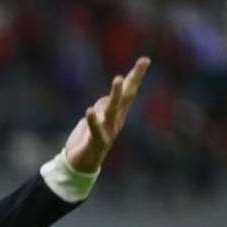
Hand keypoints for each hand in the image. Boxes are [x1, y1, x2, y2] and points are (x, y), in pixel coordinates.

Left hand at [63, 57, 150, 173]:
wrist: (81, 166)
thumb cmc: (89, 141)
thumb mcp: (95, 120)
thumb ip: (102, 109)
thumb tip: (106, 99)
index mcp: (117, 115)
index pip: (128, 92)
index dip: (135, 76)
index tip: (145, 59)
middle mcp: (116, 121)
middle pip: (127, 97)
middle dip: (134, 79)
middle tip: (143, 62)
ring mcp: (108, 132)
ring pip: (113, 110)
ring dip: (116, 95)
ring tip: (118, 79)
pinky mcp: (96, 142)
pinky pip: (95, 130)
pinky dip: (92, 121)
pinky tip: (89, 110)